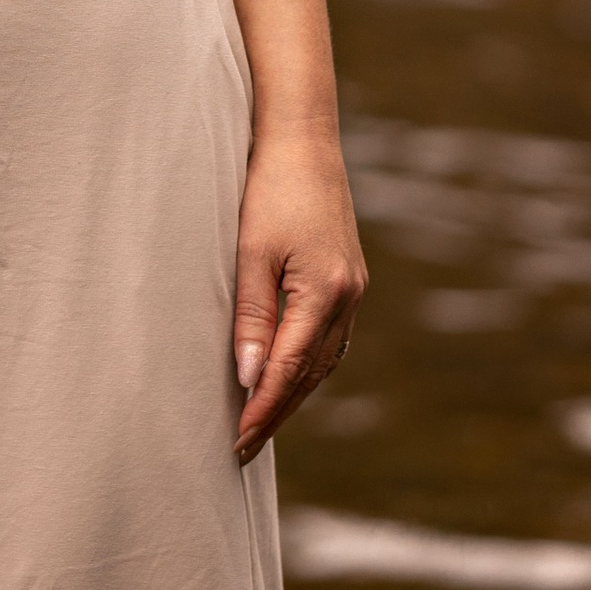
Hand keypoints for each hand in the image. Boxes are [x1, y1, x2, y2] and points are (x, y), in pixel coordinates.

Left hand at [233, 131, 365, 463]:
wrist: (302, 141)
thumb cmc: (268, 188)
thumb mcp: (250, 250)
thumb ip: (250, 316)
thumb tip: (248, 378)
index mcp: (325, 293)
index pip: (288, 369)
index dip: (262, 409)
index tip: (237, 441)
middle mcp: (347, 298)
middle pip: (310, 374)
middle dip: (276, 412)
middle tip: (242, 448)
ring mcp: (353, 291)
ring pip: (323, 361)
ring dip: (293, 393)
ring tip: (260, 423)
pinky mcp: (348, 281)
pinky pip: (329, 340)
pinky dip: (307, 365)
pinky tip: (287, 377)